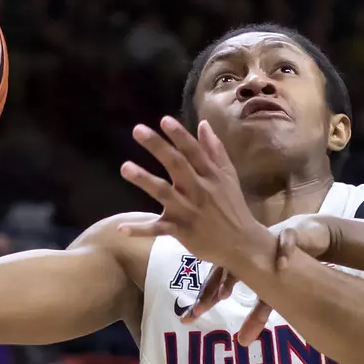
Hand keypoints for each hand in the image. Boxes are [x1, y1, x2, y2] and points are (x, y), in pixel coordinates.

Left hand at [117, 117, 274, 271]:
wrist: (242, 243)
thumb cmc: (233, 206)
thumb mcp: (228, 176)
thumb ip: (215, 150)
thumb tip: (204, 124)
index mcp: (211, 175)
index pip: (194, 151)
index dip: (180, 135)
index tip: (164, 120)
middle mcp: (199, 190)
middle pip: (177, 165)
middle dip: (158, 147)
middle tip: (137, 130)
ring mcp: (188, 211)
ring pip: (164, 193)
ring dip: (144, 180)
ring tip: (125, 168)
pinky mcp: (181, 231)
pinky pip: (158, 229)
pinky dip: (140, 230)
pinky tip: (121, 229)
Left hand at [185, 214, 337, 344]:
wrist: (305, 238)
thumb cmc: (278, 266)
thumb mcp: (268, 295)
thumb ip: (256, 317)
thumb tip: (243, 343)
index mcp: (235, 266)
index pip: (214, 284)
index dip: (203, 300)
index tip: (188, 318)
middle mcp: (242, 253)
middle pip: (221, 271)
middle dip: (211, 291)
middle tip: (200, 309)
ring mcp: (260, 242)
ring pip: (244, 254)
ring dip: (236, 273)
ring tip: (227, 292)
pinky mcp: (287, 235)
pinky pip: (286, 240)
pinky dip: (284, 252)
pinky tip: (283, 266)